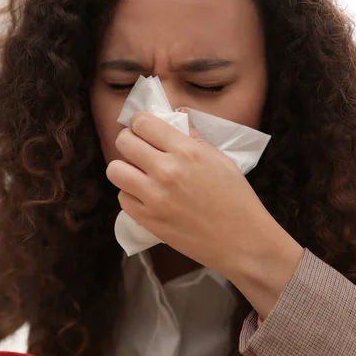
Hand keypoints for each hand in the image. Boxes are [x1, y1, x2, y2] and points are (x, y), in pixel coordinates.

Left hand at [106, 111, 300, 278]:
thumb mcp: (220, 159)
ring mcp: (153, 196)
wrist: (241, 241)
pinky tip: (145, 195)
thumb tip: (177, 114)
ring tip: (138, 173)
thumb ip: (193, 136)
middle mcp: (166, 170)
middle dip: (128, 141)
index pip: (142, 123)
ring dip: (124, 168)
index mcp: (186, 151)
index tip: (143, 128)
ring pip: (114, 170)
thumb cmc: (236, 198)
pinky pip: (122, 197)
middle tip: (138, 149)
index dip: (139, 122)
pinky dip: (130, 194)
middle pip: (123, 142)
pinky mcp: (147, 219)